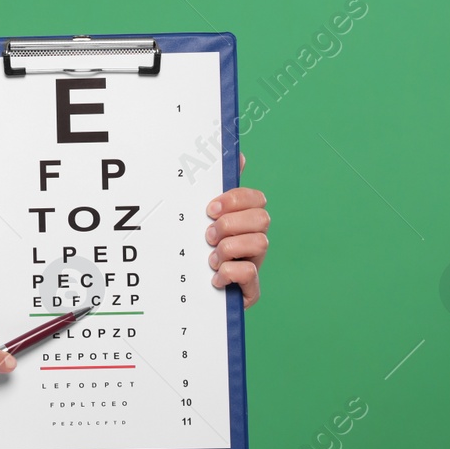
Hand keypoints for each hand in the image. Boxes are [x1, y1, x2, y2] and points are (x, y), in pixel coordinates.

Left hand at [206, 151, 268, 307]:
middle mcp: (254, 239)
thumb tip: (238, 156)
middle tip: (208, 236)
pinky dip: (229, 273)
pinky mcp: (249, 289)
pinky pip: (250, 274)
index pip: (256, 198)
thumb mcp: (200, 216)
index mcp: (244, 220)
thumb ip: (216, 187)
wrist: (187, 292)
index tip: (210, 208)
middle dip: (230, 225)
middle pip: (262, 218)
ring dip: (229, 248)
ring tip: (211, 258)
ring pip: (260, 243)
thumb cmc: (195, 249)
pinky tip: (215, 277)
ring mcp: (254, 263)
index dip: (235, 200)